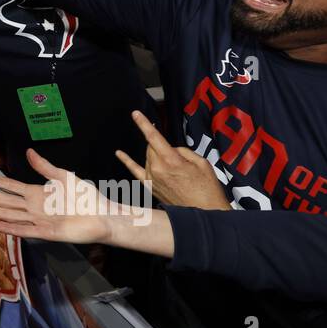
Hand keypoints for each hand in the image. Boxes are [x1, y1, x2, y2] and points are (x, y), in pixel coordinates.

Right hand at [0, 150, 125, 243]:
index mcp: (37, 193)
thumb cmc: (86, 197)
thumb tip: (29, 152)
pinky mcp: (47, 232)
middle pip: (6, 201)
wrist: (102, 215)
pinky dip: (11, 227)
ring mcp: (39, 220)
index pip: (10, 186)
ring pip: (11, 215)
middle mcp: (34, 207)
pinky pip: (25, 230)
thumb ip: (44, 167)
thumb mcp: (64, 176)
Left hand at [115, 110, 229, 209]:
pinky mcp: (150, 187)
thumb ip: (183, 152)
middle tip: (176, 155)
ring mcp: (152, 179)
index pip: (154, 137)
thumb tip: (171, 150)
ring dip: (156, 155)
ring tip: (175, 169)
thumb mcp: (202, 163)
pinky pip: (135, 171)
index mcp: (172, 161)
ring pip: (148, 157)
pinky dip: (127, 161)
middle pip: (152, 147)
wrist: (205, 214)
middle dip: (160, 145)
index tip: (135, 113)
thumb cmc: (207, 189)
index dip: (144, 124)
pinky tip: (119, 152)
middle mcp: (158, 169)